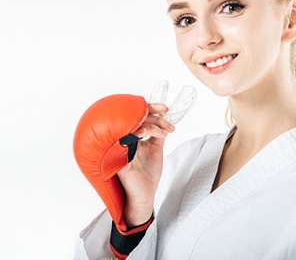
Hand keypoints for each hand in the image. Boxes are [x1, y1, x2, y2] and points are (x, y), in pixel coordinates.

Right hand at [117, 103, 174, 226]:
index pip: (138, 117)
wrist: (145, 194)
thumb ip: (158, 134)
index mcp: (132, 137)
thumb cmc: (148, 173)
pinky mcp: (119, 158)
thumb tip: (164, 118)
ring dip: (151, 126)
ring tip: (164, 133)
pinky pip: (123, 142)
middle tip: (168, 126)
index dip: (150, 108)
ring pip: (133, 127)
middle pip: (136, 119)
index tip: (165, 108)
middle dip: (155, 118)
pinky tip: (144, 133)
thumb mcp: (156, 148)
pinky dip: (134, 134)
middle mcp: (124, 140)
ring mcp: (121, 148)